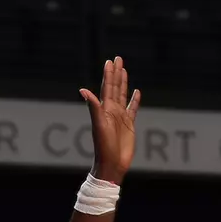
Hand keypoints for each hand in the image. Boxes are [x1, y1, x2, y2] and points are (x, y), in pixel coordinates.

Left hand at [78, 56, 139, 183]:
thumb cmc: (103, 145)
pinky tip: (137, 92)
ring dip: (124, 83)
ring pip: (123, 95)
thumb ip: (93, 106)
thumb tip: (83, 90)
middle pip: (115, 87)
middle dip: (116, 73)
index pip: (107, 87)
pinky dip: (135, 100)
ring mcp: (121, 117)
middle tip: (118, 58)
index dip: (109, 74)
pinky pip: (133, 108)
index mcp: (104, 109)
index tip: (110, 61)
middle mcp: (112, 110)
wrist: (112, 162)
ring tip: (124, 70)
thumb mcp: (98, 124)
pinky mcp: (129, 124)